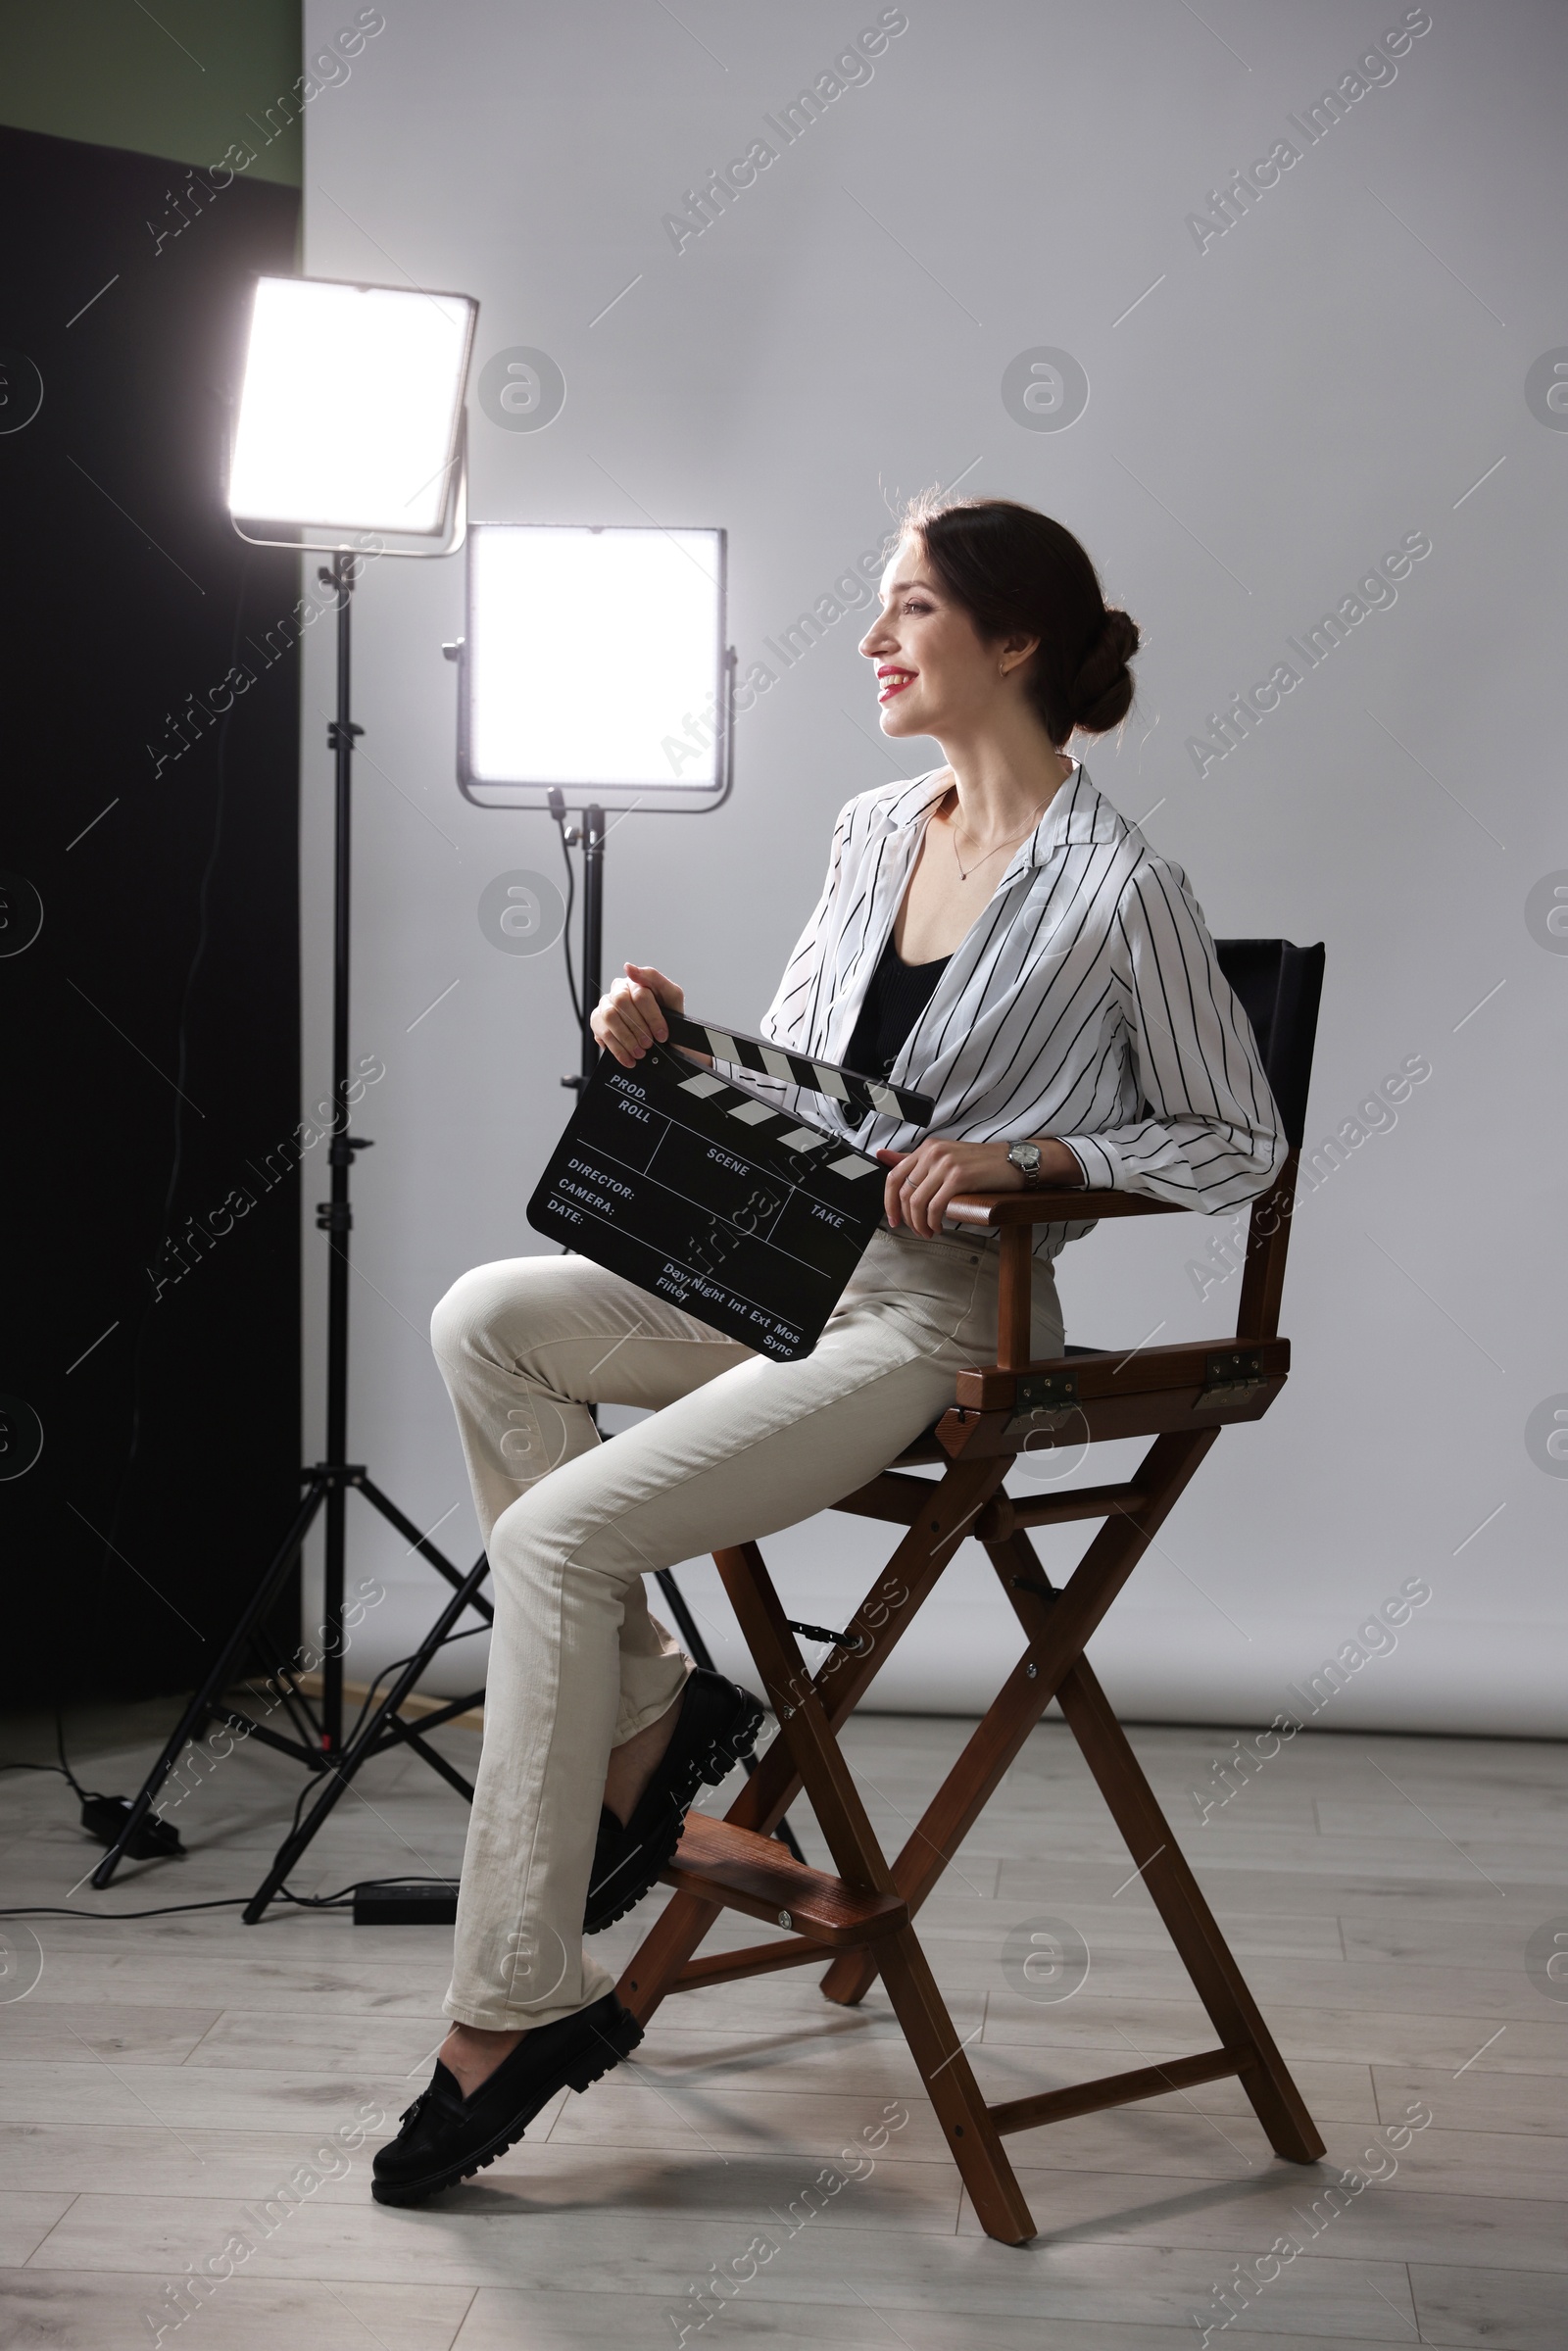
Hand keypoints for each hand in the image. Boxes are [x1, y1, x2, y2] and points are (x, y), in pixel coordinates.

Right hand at [590, 963, 684, 1066]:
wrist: (666, 1040)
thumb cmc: (668, 1015)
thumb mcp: (671, 995)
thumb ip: (654, 977)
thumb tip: (628, 967)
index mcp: (635, 981)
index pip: (639, 993)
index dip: (652, 1016)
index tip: (661, 1034)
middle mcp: (618, 991)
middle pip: (622, 1003)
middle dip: (638, 1028)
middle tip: (649, 1044)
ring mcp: (605, 1005)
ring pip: (610, 1017)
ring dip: (627, 1038)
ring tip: (640, 1052)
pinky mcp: (597, 1022)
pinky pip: (603, 1034)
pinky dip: (618, 1049)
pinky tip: (629, 1058)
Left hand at [876, 1136, 1082, 1237]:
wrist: (1015, 1161)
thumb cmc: (983, 1164)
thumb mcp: (947, 1158)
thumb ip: (917, 1162)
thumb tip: (883, 1155)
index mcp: (928, 1148)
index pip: (894, 1176)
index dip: (888, 1202)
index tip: (893, 1219)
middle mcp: (933, 1152)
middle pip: (903, 1192)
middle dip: (905, 1217)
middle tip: (915, 1230)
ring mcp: (946, 1164)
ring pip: (917, 1202)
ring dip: (919, 1223)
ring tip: (928, 1232)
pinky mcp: (959, 1177)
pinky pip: (935, 1206)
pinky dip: (933, 1222)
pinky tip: (940, 1227)